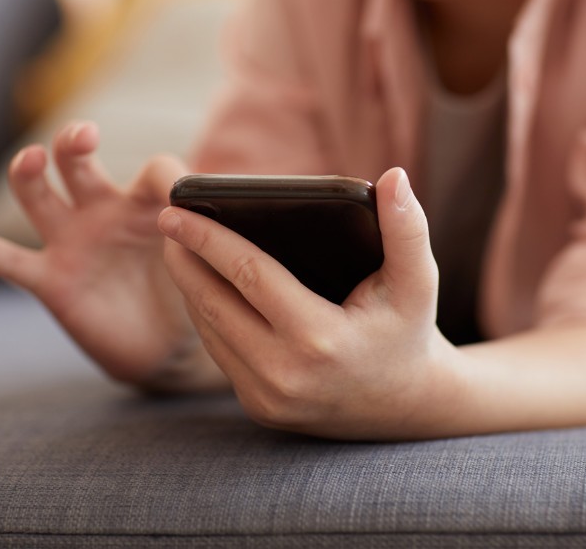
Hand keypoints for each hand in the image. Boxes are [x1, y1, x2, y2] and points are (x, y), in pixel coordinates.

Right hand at [0, 121, 225, 391]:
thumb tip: (240, 212)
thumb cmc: (189, 289)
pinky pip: (12, 262)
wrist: (167, 348)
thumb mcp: (207, 259)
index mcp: (146, 202)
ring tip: (33, 160)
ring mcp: (73, 243)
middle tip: (85, 136)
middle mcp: (103, 212)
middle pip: (78, 163)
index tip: (179, 194)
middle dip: (74, 143)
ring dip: (31, 174)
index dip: (166, 177)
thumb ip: (214, 235)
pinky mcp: (52, 280)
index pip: (153, 170)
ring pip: (40, 197)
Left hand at [158, 167, 460, 439]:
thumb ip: (407, 227)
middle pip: (214, 303)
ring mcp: (268, 398)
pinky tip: (203, 287)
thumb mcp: (418, 280)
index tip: (176, 211)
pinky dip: (207, 317)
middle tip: (168, 221)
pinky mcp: (260, 408)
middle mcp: (285, 375)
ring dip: (190, 288)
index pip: (249, 275)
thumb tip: (395, 177)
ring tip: (180, 248)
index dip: (208, 238)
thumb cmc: (408, 330)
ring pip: (211, 331)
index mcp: (320, 340)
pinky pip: (221, 354)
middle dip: (184, 260)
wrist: (410, 407)